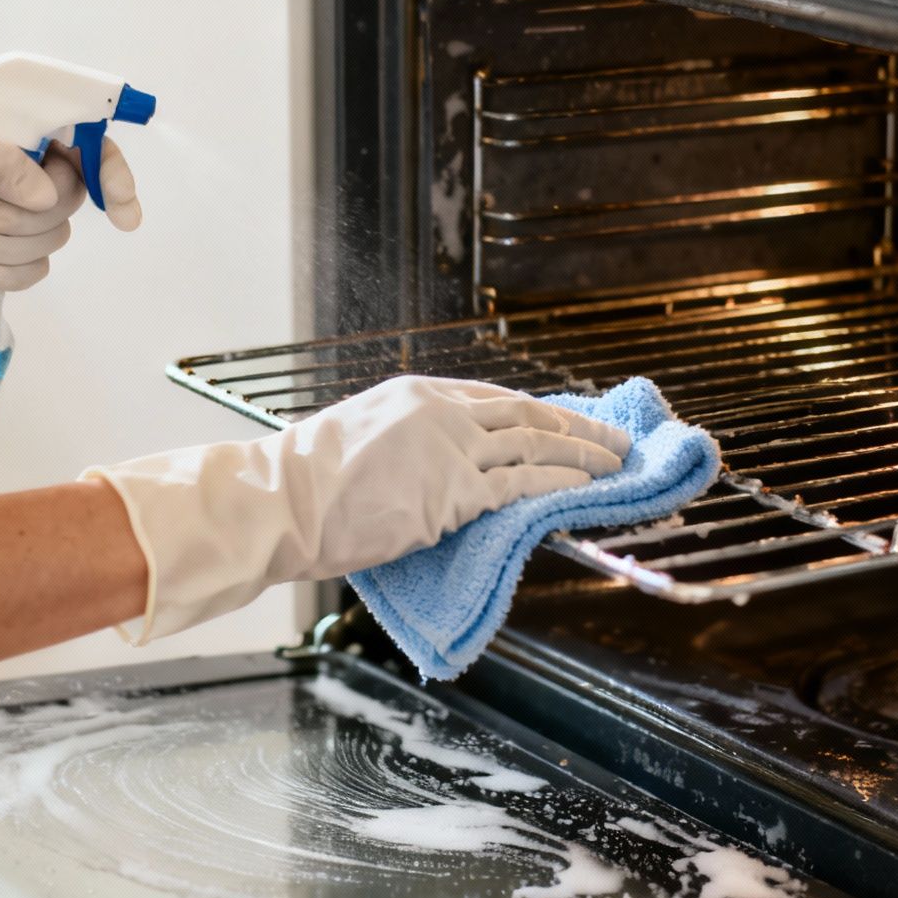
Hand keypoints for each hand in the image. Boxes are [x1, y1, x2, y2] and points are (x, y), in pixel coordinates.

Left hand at [0, 107, 138, 287]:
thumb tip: (44, 191)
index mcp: (21, 132)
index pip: (88, 143)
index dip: (113, 172)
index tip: (122, 210)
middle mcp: (28, 169)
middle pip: (73, 199)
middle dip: (27, 216)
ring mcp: (17, 213)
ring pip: (54, 238)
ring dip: (9, 245)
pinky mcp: (3, 251)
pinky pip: (35, 270)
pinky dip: (10, 274)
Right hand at [85, 376, 630, 643]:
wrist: (281, 501)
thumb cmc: (304, 482)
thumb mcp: (360, 439)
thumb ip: (405, 445)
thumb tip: (425, 472)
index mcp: (417, 395)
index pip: (494, 400)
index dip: (538, 414)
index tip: (566, 423)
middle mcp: (441, 412)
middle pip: (527, 415)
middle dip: (577, 428)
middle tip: (614, 439)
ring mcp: (449, 449)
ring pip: (534, 446)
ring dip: (583, 456)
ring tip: (615, 466)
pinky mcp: (452, 492)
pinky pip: (520, 486)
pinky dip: (558, 485)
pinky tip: (584, 490)